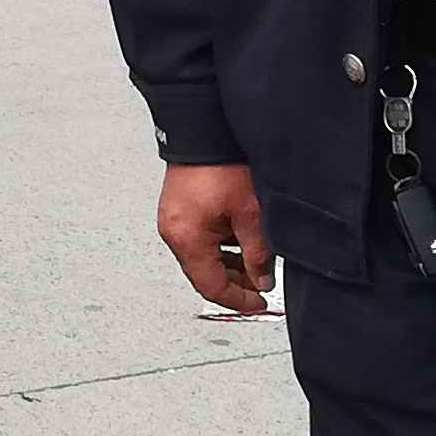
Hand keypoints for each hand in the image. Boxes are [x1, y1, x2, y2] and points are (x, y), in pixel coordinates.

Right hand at [155, 159, 275, 317]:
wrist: (204, 132)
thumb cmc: (222, 164)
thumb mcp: (251, 214)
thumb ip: (258, 254)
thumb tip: (262, 279)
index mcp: (187, 239)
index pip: (212, 286)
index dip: (238, 301)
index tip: (258, 304)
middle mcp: (173, 233)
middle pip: (204, 275)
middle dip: (235, 284)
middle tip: (261, 284)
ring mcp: (173, 222)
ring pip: (202, 259)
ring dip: (228, 265)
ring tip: (255, 261)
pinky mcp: (178, 211)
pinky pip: (198, 241)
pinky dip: (219, 248)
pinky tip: (240, 241)